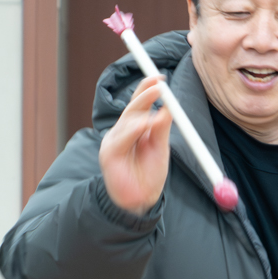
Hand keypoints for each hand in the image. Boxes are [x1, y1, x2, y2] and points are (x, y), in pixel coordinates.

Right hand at [98, 75, 172, 215]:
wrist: (140, 201)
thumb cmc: (149, 174)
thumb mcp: (160, 147)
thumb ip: (162, 128)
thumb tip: (168, 107)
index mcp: (134, 128)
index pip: (140, 103)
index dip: (148, 89)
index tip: (160, 77)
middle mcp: (122, 131)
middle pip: (132, 107)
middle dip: (145, 94)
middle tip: (159, 84)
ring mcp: (113, 141)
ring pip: (127, 120)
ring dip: (142, 110)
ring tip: (158, 110)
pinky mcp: (109, 154)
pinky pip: (121, 138)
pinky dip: (134, 130)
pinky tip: (144, 125)